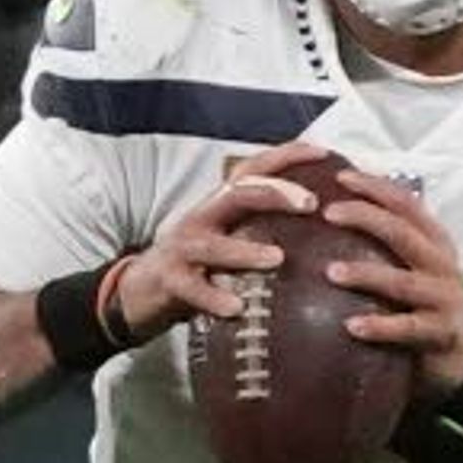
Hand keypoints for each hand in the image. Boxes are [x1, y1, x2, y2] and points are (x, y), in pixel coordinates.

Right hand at [108, 139, 329, 340]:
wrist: (139, 293)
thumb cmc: (198, 267)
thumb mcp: (229, 238)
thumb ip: (261, 228)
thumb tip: (321, 226)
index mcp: (220, 205)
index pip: (254, 169)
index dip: (287, 156)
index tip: (323, 153)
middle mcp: (201, 218)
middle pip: (236, 194)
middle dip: (274, 193)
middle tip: (310, 204)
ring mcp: (182, 249)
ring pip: (213, 245)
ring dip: (246, 251)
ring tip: (277, 259)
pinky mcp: (169, 281)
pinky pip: (192, 289)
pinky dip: (214, 298)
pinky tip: (237, 309)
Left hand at [322, 167, 462, 397]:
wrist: (460, 354)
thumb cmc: (421, 303)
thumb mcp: (410, 265)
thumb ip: (383, 242)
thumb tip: (330, 210)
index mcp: (434, 241)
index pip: (406, 204)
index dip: (376, 187)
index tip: (341, 177)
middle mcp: (442, 264)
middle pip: (403, 233)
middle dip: (366, 218)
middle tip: (328, 213)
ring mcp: (445, 299)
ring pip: (403, 282)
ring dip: (366, 274)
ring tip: (332, 272)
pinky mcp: (442, 333)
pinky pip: (409, 328)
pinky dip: (381, 326)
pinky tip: (351, 326)